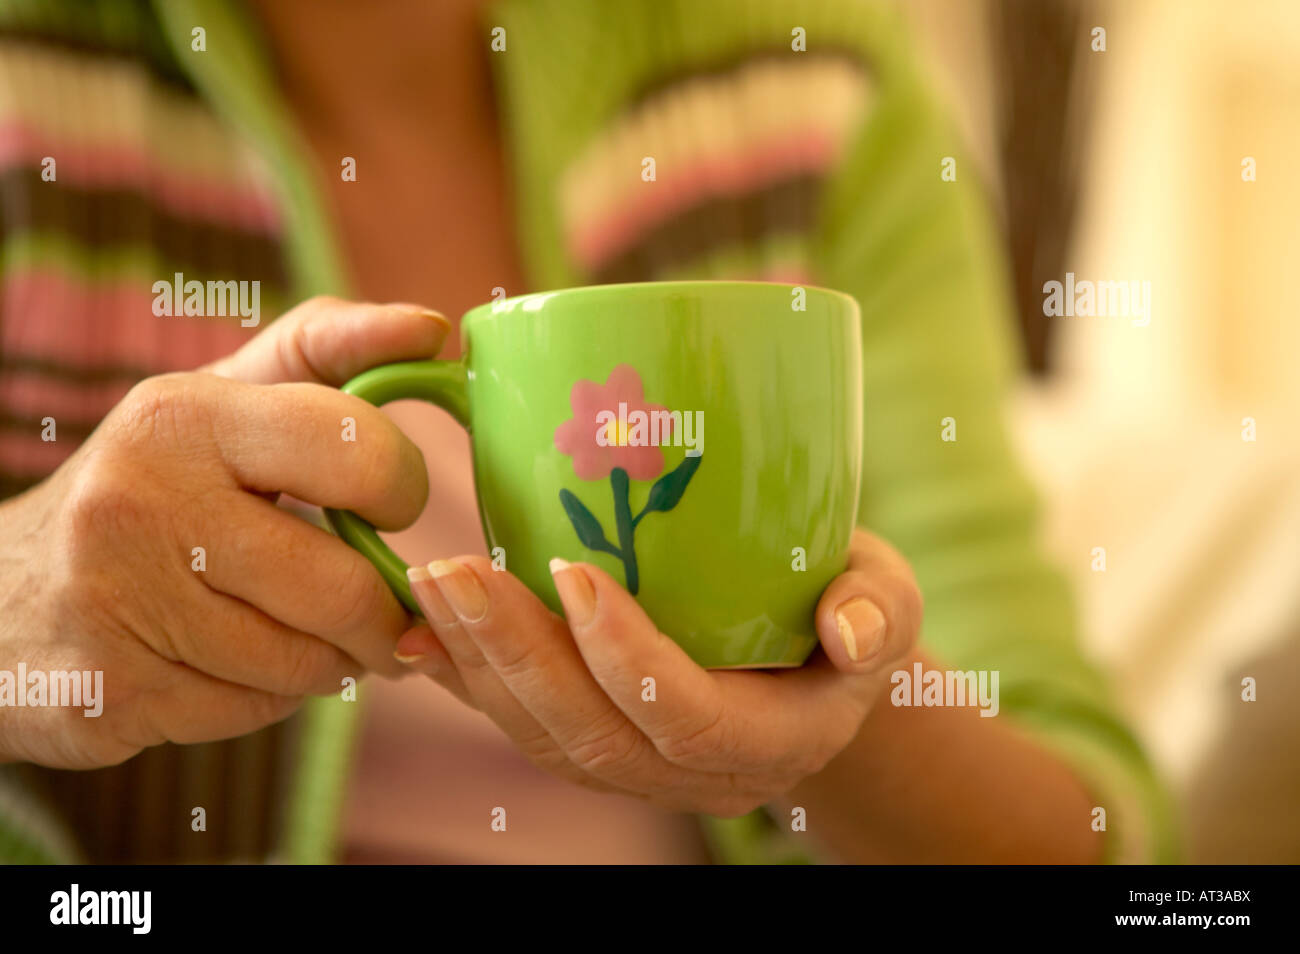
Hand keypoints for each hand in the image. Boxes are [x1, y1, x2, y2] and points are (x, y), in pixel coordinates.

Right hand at [0, 297, 446, 767]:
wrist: (2, 598)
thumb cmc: (154, 485)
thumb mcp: (222, 400)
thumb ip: (328, 352)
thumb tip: (433, 331)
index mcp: (184, 415)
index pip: (356, 449)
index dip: (402, 488)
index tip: (393, 503)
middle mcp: (141, 501)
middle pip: (340, 587)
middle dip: (382, 611)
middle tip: (387, 608)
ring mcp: (118, 601)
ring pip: (304, 663)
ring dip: (331, 658)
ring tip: (309, 631)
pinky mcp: (110, 691)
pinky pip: (254, 712)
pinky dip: (272, 696)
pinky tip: (241, 665)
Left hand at [396, 528, 922, 815]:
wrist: (806, 662)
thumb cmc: (844, 613)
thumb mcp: (888, 601)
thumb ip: (880, 613)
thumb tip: (850, 630)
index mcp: (767, 742)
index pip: (685, 716)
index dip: (626, 655)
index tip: (574, 569)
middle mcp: (689, 774)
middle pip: (589, 732)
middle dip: (517, 651)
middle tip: (456, 567)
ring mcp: (631, 765)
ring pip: (539, 733)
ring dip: (475, 659)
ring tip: (427, 578)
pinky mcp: (587, 741)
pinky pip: (517, 722)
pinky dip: (460, 675)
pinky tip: (415, 622)